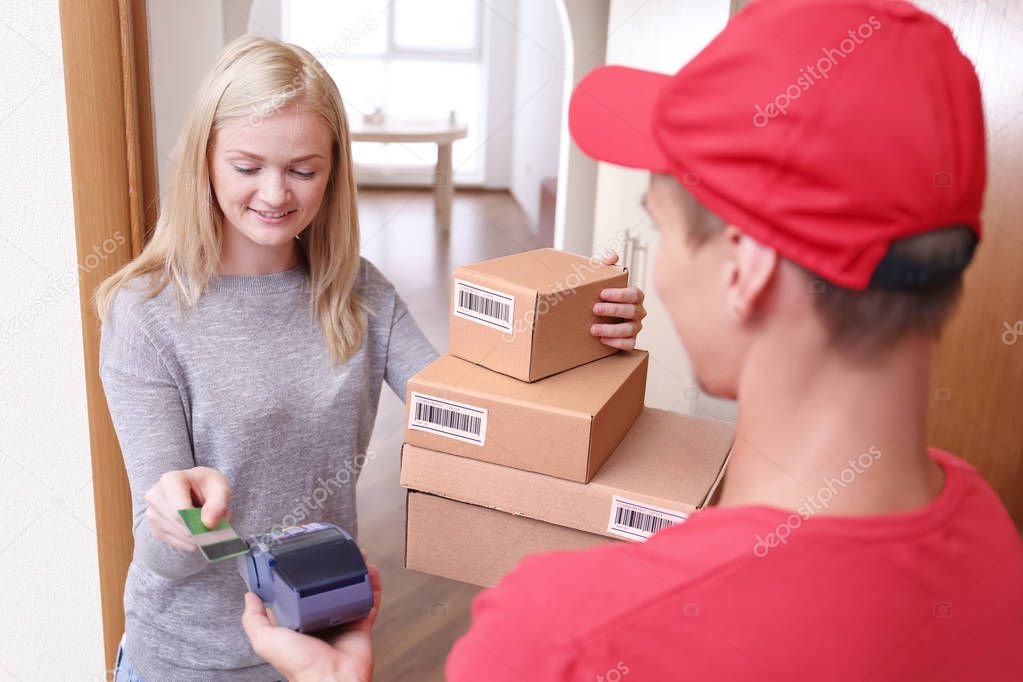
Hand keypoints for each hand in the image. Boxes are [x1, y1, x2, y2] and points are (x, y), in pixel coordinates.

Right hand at [142, 466, 231, 550]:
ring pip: (179, 535)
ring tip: (204, 520)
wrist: (197, 488)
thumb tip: (208, 523)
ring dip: (198, 535)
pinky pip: (177, 543)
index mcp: (170, 480)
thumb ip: (218, 503)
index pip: (179, 511)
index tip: (213, 522)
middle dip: (200, 528)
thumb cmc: (208, 485)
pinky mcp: (155, 529)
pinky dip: (192, 541)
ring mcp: (152, 514)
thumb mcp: (220, 487)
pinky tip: (197, 529)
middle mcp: (155, 496)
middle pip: (179, 524)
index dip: (198, 521)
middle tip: (215, 521)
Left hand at [242, 562, 381, 681]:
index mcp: (297, 624)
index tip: (299, 560)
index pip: (295, 596)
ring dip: (353, 573)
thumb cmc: (300, 665)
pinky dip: (372, 585)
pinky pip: (368, 600)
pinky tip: (370, 571)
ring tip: (355, 556)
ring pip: (348, 591)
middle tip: (332, 553)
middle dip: (329, 572)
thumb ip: (254, 620)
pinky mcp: (360, 624)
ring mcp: (341, 621)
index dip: (297, 578)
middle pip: (325, 590)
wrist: (333, 678)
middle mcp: (319, 621)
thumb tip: (249, 598)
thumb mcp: (266, 640)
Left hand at [591, 251, 646, 349]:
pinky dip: (617, 343)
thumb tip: (612, 256)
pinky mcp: (629, 340)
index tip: (602, 294)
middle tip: (595, 309)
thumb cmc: (600, 291)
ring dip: (612, 329)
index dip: (620, 294)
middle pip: (632, 311)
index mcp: (634, 295)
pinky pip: (629, 344)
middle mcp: (638, 311)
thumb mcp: (601, 273)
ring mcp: (635, 327)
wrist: (592, 309)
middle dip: (613, 310)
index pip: (634, 294)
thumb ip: (606, 261)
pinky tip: (603, 340)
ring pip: (630, 329)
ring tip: (594, 329)